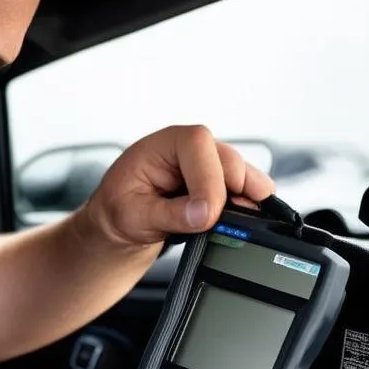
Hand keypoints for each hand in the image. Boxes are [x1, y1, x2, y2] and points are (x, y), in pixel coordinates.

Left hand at [84, 125, 274, 248]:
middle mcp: (191, 148)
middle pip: (228, 159)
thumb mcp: (134, 215)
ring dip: (247, 199)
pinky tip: (245, 222)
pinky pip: (245, 189)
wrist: (121, 222)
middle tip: (231, 222)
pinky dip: (249, 205)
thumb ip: (169, 214)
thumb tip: (203, 213)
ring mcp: (208, 165)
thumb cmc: (120, 208)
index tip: (207, 213)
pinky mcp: (220, 184)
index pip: (198, 145)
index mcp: (164, 144)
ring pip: (243, 174)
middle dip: (234, 191)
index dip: (208, 179)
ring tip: (243, 223)